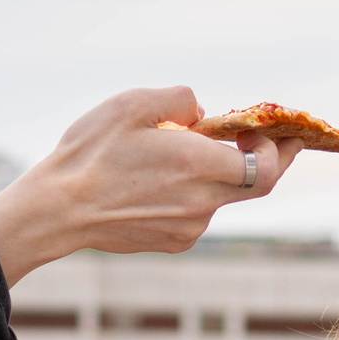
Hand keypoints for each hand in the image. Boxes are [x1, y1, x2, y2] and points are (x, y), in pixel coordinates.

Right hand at [0, 89, 296, 285]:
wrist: (57, 210)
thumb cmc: (90, 153)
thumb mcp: (132, 104)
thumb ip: (180, 99)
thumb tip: (202, 112)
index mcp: (196, 165)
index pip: (266, 166)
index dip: (281, 149)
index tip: (274, 129)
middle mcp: (201, 202)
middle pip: (257, 185)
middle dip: (272, 159)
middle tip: (275, 137)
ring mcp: (188, 227)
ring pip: (221, 196)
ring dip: (219, 173)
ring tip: (187, 151)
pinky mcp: (172, 240)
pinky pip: (197, 212)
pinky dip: (195, 192)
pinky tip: (164, 178)